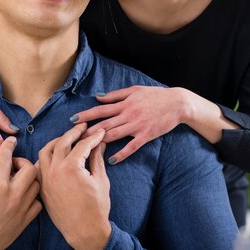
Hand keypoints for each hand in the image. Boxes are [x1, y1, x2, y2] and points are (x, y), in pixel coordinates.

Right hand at [0, 137, 40, 249]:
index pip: (6, 157)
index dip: (8, 145)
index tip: (11, 141)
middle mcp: (12, 195)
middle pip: (30, 168)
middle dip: (22, 162)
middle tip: (13, 166)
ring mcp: (21, 209)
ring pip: (37, 184)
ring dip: (29, 179)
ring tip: (17, 181)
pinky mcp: (25, 221)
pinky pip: (38, 203)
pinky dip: (32, 197)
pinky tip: (22, 197)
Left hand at [37, 124, 110, 249]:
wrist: (84, 231)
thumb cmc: (96, 208)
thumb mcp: (100, 180)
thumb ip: (97, 158)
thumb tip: (99, 143)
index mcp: (71, 168)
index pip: (82, 144)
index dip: (93, 136)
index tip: (100, 132)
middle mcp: (55, 171)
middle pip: (62, 142)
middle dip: (74, 132)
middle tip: (83, 128)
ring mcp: (46, 179)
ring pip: (46, 151)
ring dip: (57, 141)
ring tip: (68, 139)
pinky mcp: (42, 187)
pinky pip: (40, 165)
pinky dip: (47, 157)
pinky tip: (56, 155)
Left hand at [72, 86, 189, 163]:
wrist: (177, 103)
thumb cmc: (156, 95)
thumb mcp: (134, 90)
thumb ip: (116, 95)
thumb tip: (97, 97)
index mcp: (124, 103)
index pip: (100, 110)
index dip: (86, 115)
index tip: (73, 120)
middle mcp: (128, 114)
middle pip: (104, 124)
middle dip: (87, 131)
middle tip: (73, 139)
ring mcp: (137, 126)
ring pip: (114, 134)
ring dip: (99, 141)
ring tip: (86, 149)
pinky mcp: (146, 135)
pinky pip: (131, 146)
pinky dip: (121, 153)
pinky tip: (111, 160)